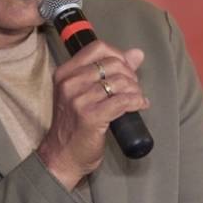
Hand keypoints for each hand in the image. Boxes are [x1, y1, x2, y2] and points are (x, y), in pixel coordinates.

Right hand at [36, 41, 148, 189]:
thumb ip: (109, 72)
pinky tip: (140, 105)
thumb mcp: (85, 93)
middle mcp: (70, 83)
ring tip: (137, 98)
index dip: (119, 55)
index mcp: (65, 73)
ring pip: (120, 82)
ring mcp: (79, 99)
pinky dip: (137, 101)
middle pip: (113, 64)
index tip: (127, 69)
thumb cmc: (74, 125)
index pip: (97, 48)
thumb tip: (137, 53)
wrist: (62, 155)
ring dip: (135, 90)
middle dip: (131, 75)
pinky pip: (123, 101)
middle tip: (134, 88)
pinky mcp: (90, 116)